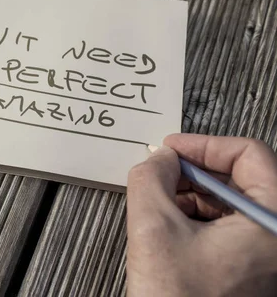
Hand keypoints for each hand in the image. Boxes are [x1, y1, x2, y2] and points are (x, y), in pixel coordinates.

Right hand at [127, 134, 276, 295]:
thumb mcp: (153, 228)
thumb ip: (149, 178)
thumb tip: (158, 158)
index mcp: (275, 224)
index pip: (250, 154)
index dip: (204, 145)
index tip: (172, 148)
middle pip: (243, 177)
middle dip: (194, 172)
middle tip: (160, 173)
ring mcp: (269, 255)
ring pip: (234, 202)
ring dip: (194, 195)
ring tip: (160, 205)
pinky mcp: (255, 268)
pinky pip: (231, 226)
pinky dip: (200, 217)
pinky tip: (172, 227)